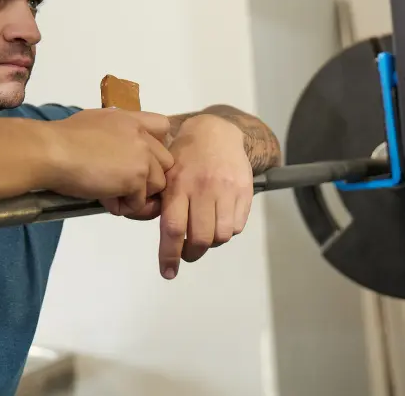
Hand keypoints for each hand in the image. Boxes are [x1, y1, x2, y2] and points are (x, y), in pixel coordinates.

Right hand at [45, 109, 173, 214]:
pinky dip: (122, 206)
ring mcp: (142, 157)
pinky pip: (139, 202)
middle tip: (125, 185)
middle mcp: (141, 136)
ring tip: (110, 194)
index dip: (157, 145)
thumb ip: (114, 132)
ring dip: (137, 194)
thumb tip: (115, 147)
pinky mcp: (136, 179)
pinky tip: (103, 200)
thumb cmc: (63, 138)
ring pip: (157, 185)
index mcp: (130, 119)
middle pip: (166, 162)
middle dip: (149, 176)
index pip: (163, 127)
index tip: (140, 157)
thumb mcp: (94, 121)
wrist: (53, 152)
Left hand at [158, 114, 252, 279]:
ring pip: (221, 236)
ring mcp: (226, 190)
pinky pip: (238, 226)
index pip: (174, 229)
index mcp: (178, 185)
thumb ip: (161, 202)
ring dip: (212, 243)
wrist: (215, 132)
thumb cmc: (185, 156)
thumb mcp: (165, 173)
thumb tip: (160, 236)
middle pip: (200, 238)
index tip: (168, 272)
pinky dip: (228, 231)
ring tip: (204, 234)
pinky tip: (219, 219)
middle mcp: (202, 188)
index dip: (170, 256)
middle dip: (192, 253)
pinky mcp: (244, 191)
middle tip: (188, 252)